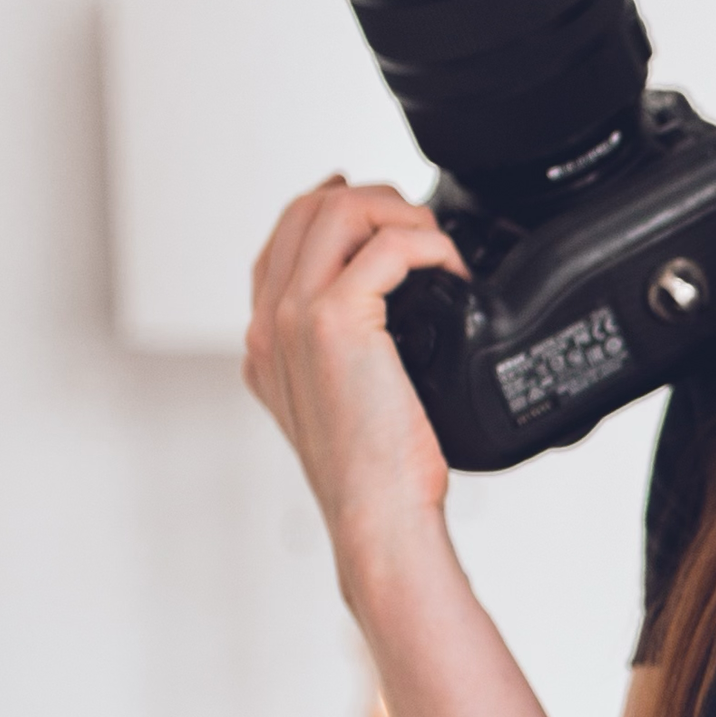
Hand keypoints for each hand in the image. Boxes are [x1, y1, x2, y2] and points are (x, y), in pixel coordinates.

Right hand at [242, 178, 467, 565]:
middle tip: (422, 227)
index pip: (282, 240)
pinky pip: (386, 246)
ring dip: (398, 212)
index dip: (330, 206)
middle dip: (373, 201)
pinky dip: (427, 244)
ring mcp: (294, 317)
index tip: (379, 208)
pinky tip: (450, 269)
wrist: (376, 515)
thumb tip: (391, 322)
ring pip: (336, 211)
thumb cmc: (376, 476)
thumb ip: (346, 360)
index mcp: (265, 342)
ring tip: (436, 245)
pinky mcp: (333, 321)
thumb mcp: (345, 409)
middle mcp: (270, 324)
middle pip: (307, 210)